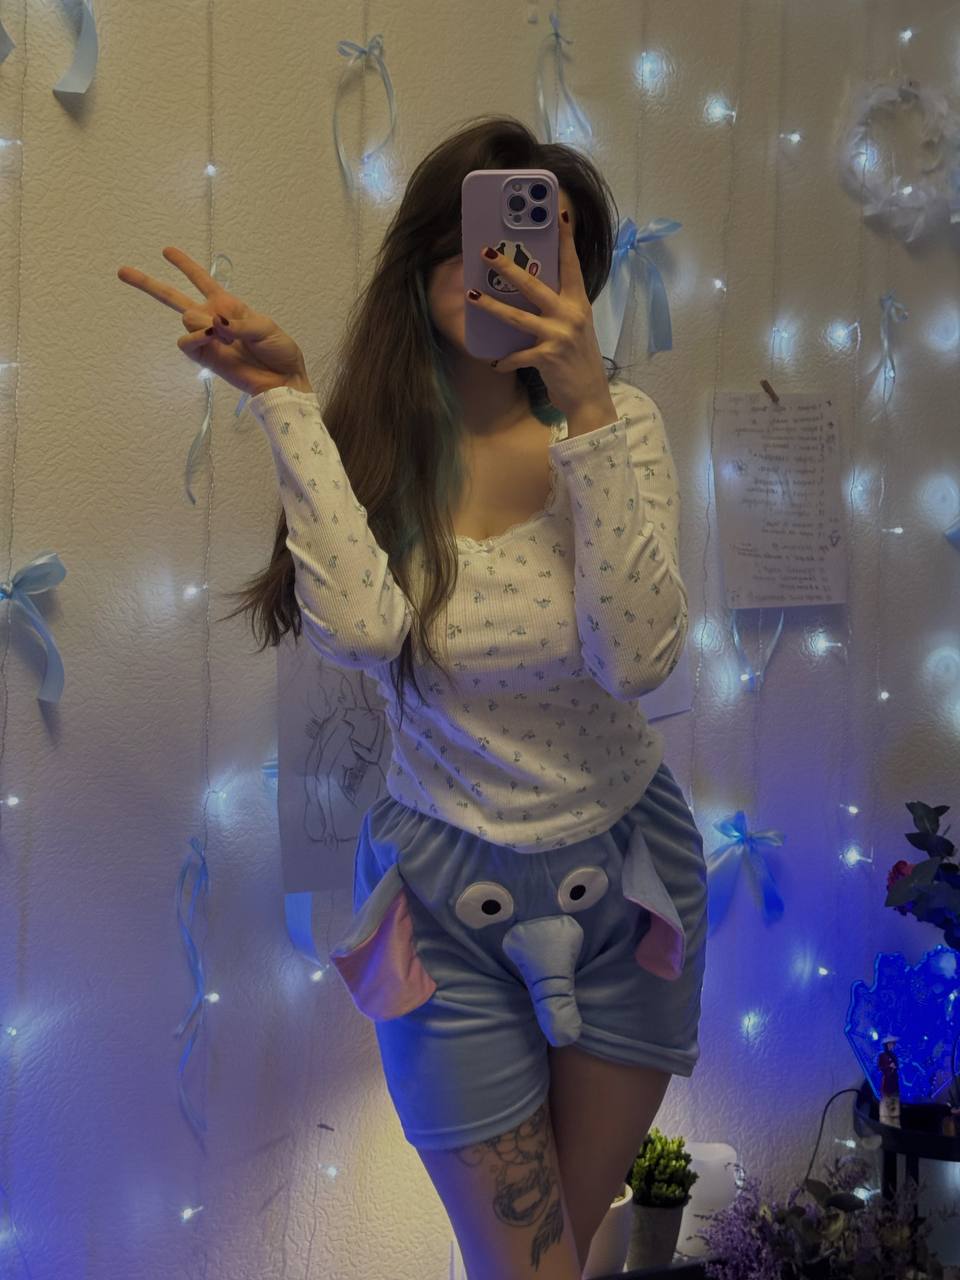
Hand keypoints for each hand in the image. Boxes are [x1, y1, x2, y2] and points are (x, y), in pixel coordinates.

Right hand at [117, 246, 310, 397]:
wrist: (282, 379)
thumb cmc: (278, 349)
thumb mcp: (264, 327)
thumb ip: (238, 322)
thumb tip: (213, 323)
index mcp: (227, 304)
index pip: (202, 279)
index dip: (185, 265)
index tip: (166, 250)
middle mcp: (212, 318)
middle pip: (174, 297)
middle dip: (148, 283)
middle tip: (122, 271)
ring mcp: (205, 338)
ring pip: (186, 317)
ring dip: (204, 322)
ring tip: (227, 337)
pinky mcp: (203, 357)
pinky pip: (186, 342)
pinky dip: (196, 337)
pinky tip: (212, 338)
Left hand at [465, 211, 609, 418]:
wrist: (590, 396)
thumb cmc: (579, 360)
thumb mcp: (576, 328)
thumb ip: (559, 309)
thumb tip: (533, 292)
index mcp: (578, 303)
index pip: (572, 264)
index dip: (565, 237)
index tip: (559, 212)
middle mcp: (570, 314)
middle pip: (534, 284)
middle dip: (508, 267)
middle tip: (486, 252)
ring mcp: (559, 335)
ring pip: (517, 316)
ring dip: (492, 306)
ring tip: (472, 296)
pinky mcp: (548, 357)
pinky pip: (518, 355)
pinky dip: (505, 360)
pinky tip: (495, 363)